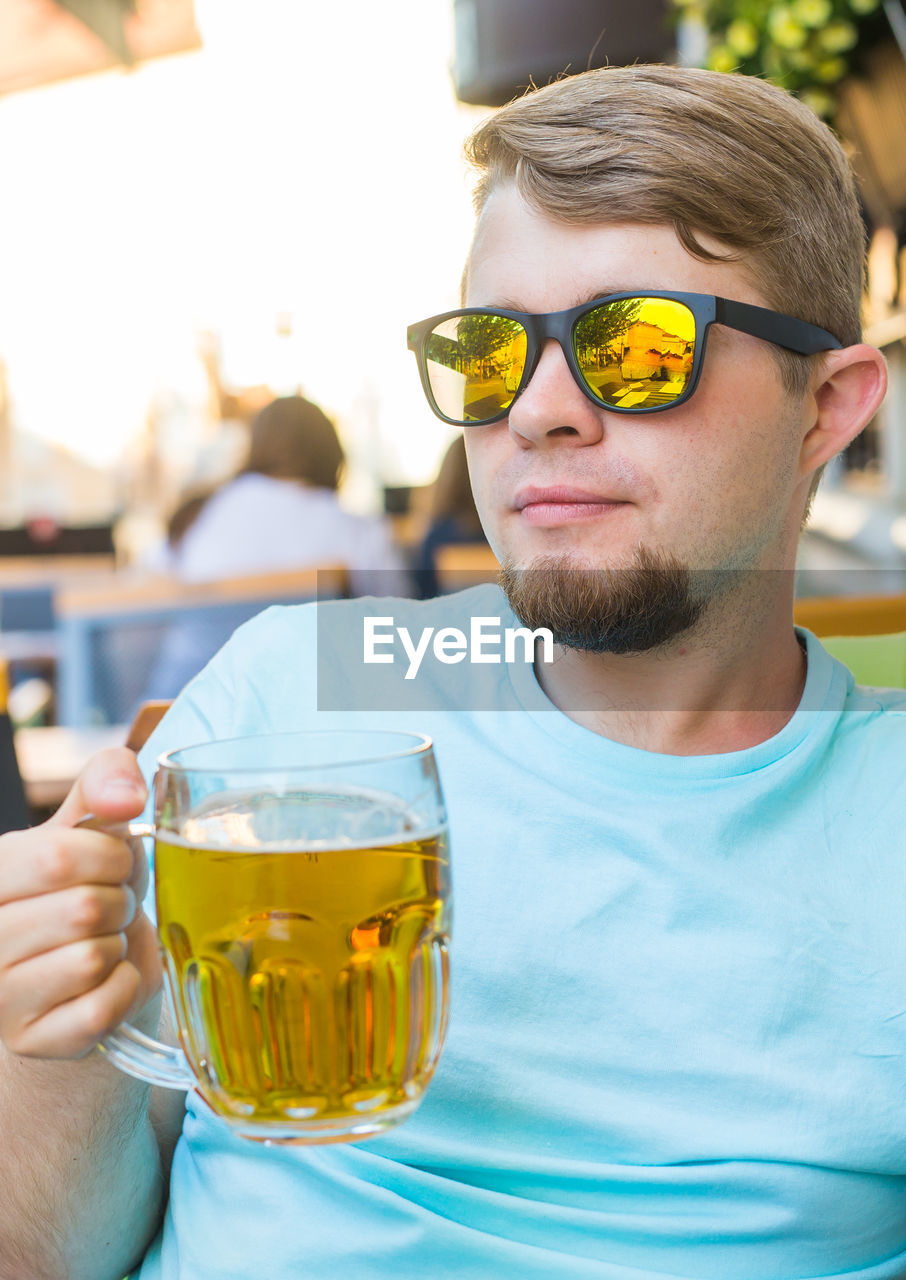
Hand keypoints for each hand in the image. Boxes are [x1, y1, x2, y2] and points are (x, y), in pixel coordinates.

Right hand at [0, 748, 161, 1058]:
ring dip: (117, 946)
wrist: (82, 968)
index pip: (58, 856)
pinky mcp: (32, 1040)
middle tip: (109, 908)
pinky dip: (124, 987)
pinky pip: (103, 1007)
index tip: (115, 863)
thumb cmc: (86, 885)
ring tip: (101, 941)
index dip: (111, 856)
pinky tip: (106, 978)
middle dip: (118, 903)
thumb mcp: (91, 826)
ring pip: (92, 958)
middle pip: (84, 910)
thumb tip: (126, 797)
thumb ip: (106, 783)